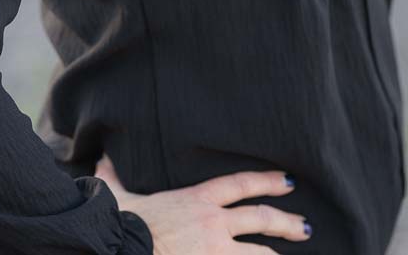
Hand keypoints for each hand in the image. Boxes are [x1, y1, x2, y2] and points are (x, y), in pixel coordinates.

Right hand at [94, 153, 310, 253]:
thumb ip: (115, 177)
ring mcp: (216, 251)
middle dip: (287, 222)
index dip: (266, 181)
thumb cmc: (122, 223)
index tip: (287, 181)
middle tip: (305, 227)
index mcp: (197, 199)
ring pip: (259, 254)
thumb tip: (102, 161)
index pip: (240, 184)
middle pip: (261, 218)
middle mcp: (213, 223)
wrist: (121, 247)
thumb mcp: (121, 195)